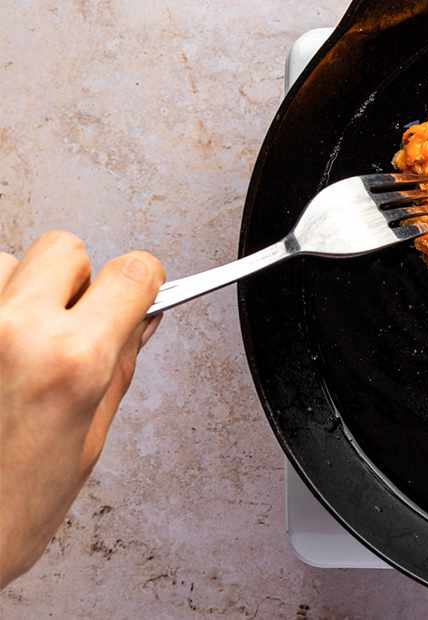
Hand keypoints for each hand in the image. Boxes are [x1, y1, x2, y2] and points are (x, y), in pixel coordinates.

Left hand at [0, 231, 163, 588]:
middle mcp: (16, 330)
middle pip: (65, 249)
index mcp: (71, 361)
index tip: (136, 293)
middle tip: (66, 328)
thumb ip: (115, 371)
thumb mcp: (82, 449)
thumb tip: (139, 321)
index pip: (133, 272)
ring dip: (16, 294)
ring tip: (11, 351)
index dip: (142, 283)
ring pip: (8, 262)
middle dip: (74, 282)